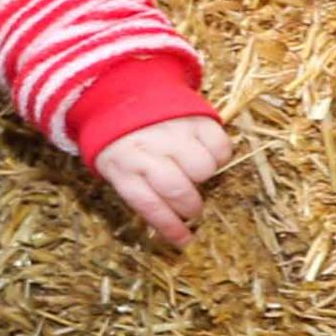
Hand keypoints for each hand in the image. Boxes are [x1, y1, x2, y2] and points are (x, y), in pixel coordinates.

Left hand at [93, 116, 230, 248]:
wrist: (123, 93)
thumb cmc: (121, 140)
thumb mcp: (115, 166)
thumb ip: (139, 191)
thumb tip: (172, 226)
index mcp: (122, 165)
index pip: (148, 205)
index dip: (170, 227)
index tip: (184, 241)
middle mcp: (148, 148)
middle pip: (179, 190)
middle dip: (190, 207)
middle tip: (190, 207)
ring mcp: (172, 131)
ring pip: (203, 169)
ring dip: (202, 177)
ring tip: (191, 170)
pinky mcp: (195, 117)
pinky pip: (220, 147)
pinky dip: (218, 156)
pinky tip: (204, 152)